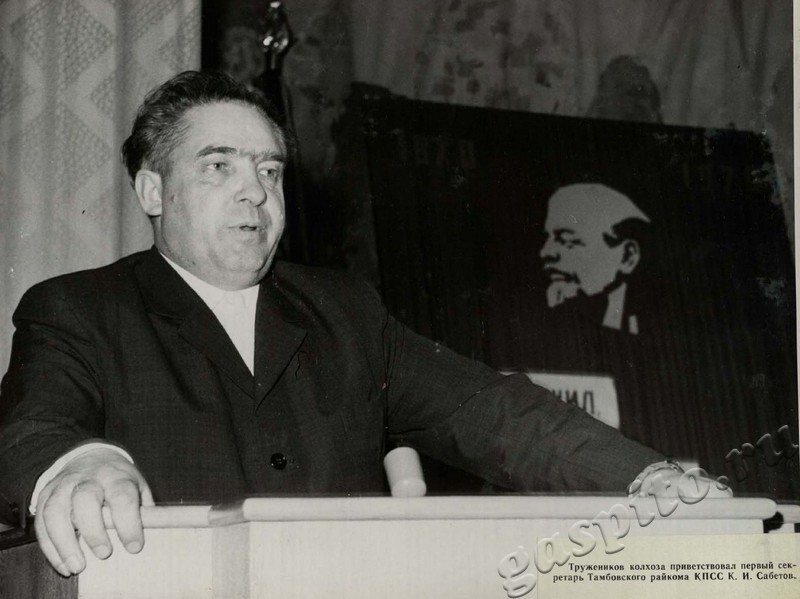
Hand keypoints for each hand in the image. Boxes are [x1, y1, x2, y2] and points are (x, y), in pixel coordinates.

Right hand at [34, 448, 153, 576]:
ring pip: (56, 511)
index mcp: (116, 476)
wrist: (91, 457)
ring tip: (77, 567)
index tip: (134, 547)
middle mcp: (88, 479)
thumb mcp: (137, 486)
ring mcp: (64, 486)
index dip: (128, 523)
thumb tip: (148, 536)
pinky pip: (41, 522)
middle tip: (104, 554)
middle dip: (93, 530)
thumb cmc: (118, 480)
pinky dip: (49, 547)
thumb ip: (142, 510)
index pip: (123, 496)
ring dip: (64, 543)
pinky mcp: (46, 496)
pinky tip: (63, 564)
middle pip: (85, 499)